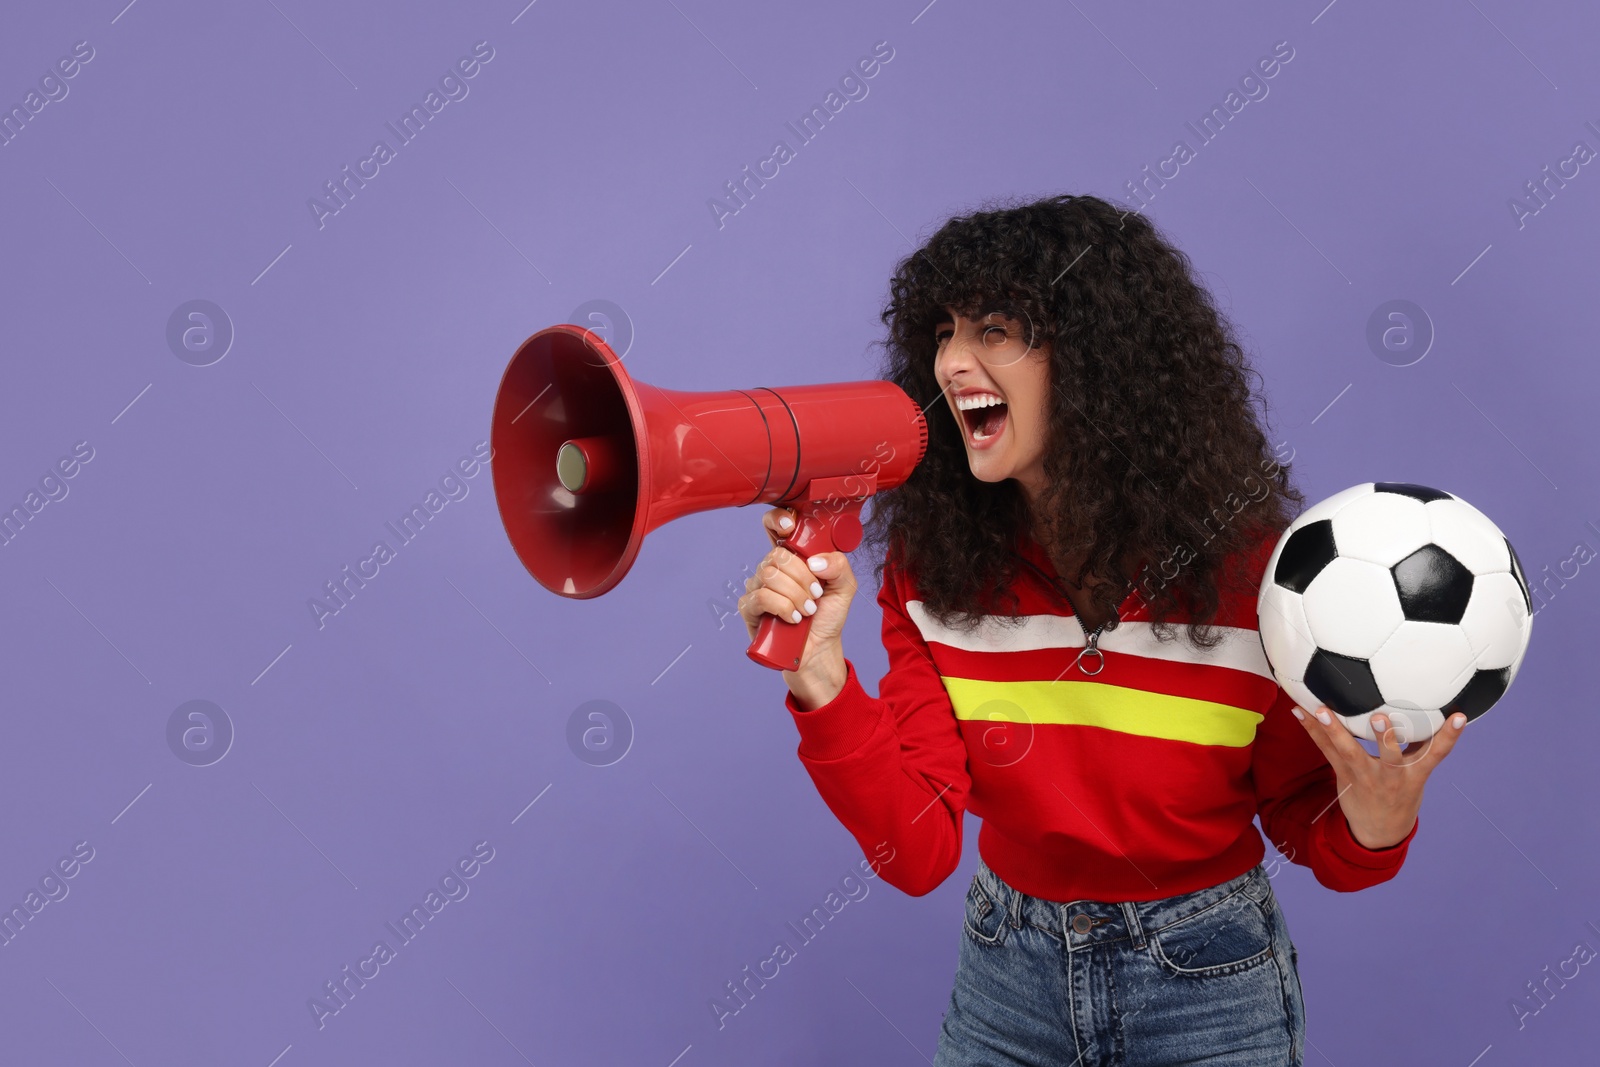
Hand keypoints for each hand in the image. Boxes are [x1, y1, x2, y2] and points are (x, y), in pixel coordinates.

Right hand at [736, 507, 857, 686]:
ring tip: (807, 610)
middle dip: (802, 577)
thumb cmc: (827, 616)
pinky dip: (782, 607)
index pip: (774, 526)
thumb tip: (815, 561)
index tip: (789, 527)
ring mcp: (757, 587)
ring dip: (795, 595)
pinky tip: (793, 618)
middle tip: (815, 595)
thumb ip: (839, 566)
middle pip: (777, 555)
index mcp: (792, 556)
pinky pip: (761, 597)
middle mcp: (771, 568)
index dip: (777, 519)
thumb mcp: (844, 587)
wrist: (819, 649)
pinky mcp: (749, 608)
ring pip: (769, 576)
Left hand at [1292, 704, 1467, 849]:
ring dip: (1333, 730)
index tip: (1458, 717)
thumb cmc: (1402, 793)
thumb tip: (1442, 711)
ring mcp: (1364, 776)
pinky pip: (1326, 751)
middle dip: (1384, 736)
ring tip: (1320, 710)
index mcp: (1414, 774)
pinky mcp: (1342, 775)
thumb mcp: (1419, 774)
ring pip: (1348, 752)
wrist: (1381, 831)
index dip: (1449, 736)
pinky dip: (1312, 731)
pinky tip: (1298, 712)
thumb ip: (1424, 745)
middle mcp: (1390, 776)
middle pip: (1388, 755)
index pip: (1436, 753)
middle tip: (1379, 715)